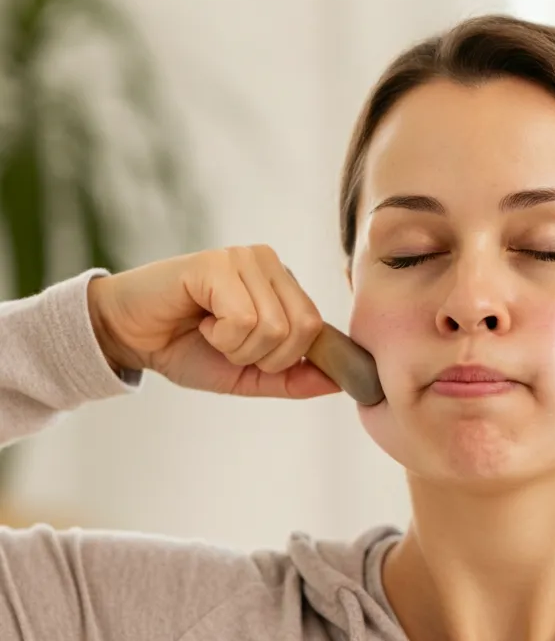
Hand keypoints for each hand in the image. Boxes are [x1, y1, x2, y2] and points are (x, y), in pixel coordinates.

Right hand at [86, 245, 342, 398]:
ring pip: (274, 327)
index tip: (253, 357)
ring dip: (238, 347)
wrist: (130, 337)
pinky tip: (200, 320)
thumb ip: (294, 378)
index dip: (289, 359)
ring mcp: (245, 259)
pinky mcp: (217, 263)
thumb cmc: (188, 348)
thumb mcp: (249, 374)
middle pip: (303, 329)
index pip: (317, 329)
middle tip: (228, 344)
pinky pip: (243, 319)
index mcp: (284, 285)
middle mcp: (270, 264)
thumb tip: (338, 382)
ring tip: (211, 331)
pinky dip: (220, 336)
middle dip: (265, 357)